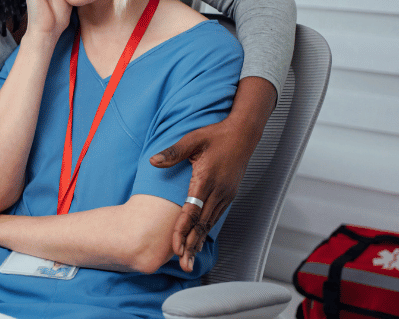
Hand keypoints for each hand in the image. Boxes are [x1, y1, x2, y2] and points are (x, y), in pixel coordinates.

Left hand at [149, 77, 275, 271]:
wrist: (244, 133)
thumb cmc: (217, 134)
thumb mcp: (192, 139)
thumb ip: (173, 153)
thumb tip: (153, 161)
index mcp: (206, 180)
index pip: (192, 211)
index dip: (183, 230)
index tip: (175, 247)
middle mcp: (218, 192)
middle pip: (202, 225)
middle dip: (191, 245)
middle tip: (183, 264)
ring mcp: (225, 194)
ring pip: (210, 224)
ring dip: (199, 241)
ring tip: (189, 259)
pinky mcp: (228, 194)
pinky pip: (216, 217)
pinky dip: (207, 231)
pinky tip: (200, 240)